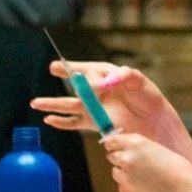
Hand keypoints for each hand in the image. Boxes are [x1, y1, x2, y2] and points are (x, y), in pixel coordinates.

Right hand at [31, 61, 190, 149]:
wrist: (155, 122)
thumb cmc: (149, 99)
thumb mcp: (141, 83)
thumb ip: (127, 77)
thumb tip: (109, 79)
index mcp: (108, 76)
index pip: (89, 70)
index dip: (79, 70)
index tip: (65, 68)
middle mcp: (98, 90)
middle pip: (76, 84)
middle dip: (64, 76)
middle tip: (52, 68)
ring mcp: (95, 107)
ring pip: (70, 105)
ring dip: (53, 104)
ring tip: (36, 103)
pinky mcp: (95, 123)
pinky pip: (75, 123)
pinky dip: (62, 123)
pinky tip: (49, 121)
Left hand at [101, 131, 191, 191]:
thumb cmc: (178, 170)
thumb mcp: (158, 150)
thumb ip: (139, 150)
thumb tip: (124, 152)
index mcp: (135, 143)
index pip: (111, 140)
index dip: (114, 145)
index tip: (116, 148)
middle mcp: (126, 157)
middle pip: (111, 156)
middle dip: (119, 159)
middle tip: (134, 165)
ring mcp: (124, 176)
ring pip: (116, 172)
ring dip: (125, 174)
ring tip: (145, 178)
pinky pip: (123, 187)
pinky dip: (131, 188)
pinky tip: (148, 189)